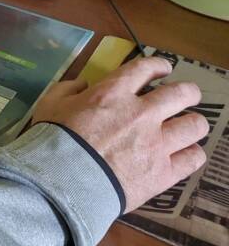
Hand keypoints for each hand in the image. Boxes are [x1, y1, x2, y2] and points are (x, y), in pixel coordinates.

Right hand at [32, 57, 208, 211]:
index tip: (164, 69)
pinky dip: (192, 154)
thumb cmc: (53, 139)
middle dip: (188, 92)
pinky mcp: (164, 172)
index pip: (145, 68)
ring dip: (194, 123)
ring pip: (195, 125)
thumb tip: (82, 86)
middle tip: (186, 96)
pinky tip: (186, 154)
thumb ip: (68, 90)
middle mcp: (142, 113)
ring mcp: (157, 143)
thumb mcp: (50, 104)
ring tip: (189, 126)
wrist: (63, 179)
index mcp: (113, 93)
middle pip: (182, 94)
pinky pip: (193, 158)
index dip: (159, 65)